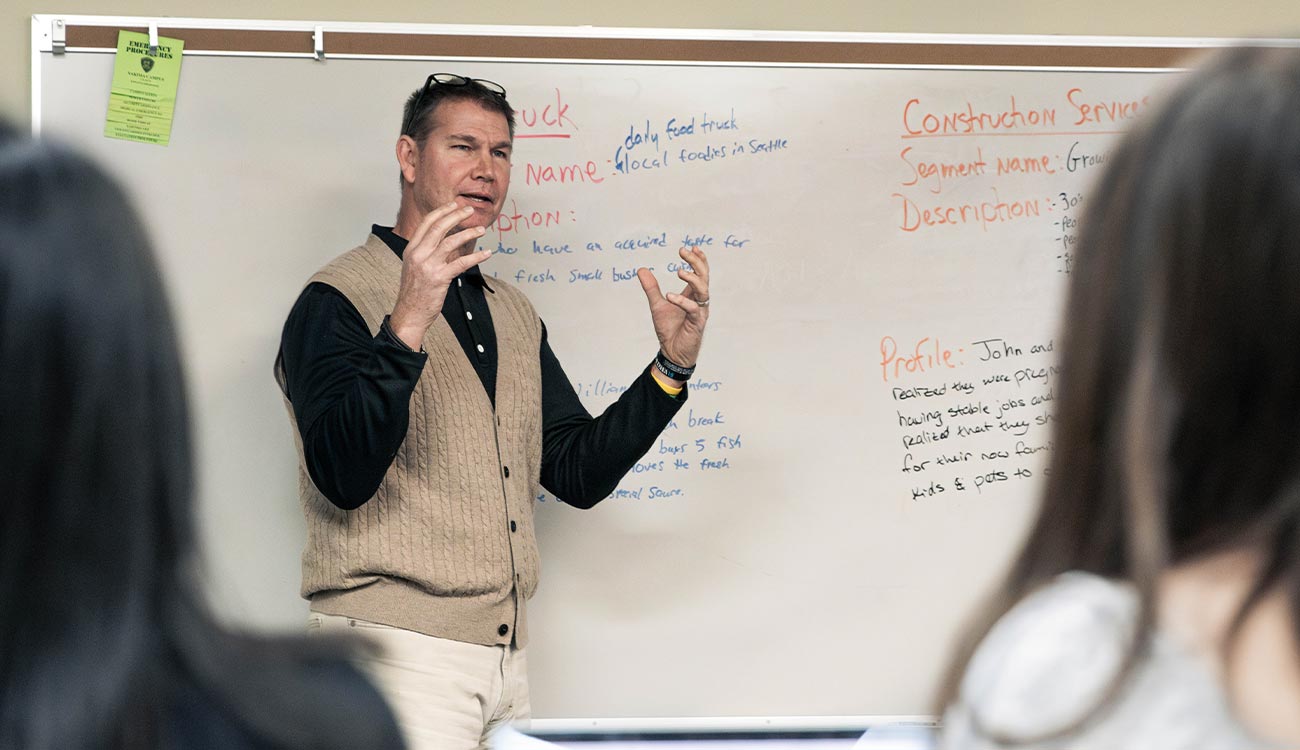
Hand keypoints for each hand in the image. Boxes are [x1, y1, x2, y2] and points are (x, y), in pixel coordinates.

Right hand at [389, 203, 492, 349]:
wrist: (410, 313)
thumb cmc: (415, 291)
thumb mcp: (415, 266)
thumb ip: (427, 252)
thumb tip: (446, 240)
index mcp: (411, 249)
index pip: (427, 223)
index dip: (442, 212)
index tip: (454, 205)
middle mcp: (418, 254)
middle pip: (438, 227)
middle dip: (456, 216)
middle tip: (470, 211)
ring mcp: (428, 266)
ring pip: (450, 242)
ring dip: (468, 233)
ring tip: (481, 229)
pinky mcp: (439, 278)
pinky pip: (461, 263)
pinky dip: (476, 257)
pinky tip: (487, 253)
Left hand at [636, 245, 710, 368]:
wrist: (671, 352)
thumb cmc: (669, 330)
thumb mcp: (657, 305)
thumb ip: (651, 288)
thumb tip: (641, 270)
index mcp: (692, 295)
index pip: (700, 273)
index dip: (698, 260)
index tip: (691, 247)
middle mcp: (699, 301)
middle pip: (704, 277)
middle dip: (696, 263)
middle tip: (683, 252)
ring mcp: (699, 312)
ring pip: (703, 291)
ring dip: (693, 279)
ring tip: (679, 271)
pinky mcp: (697, 323)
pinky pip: (693, 309)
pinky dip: (682, 301)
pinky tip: (670, 296)